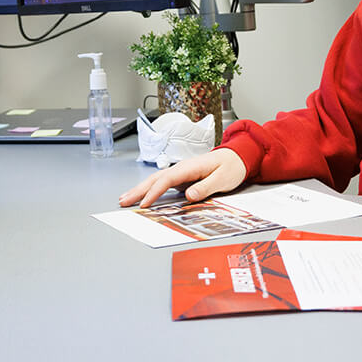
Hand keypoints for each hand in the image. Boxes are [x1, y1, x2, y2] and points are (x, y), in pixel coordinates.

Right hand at [119, 148, 247, 208]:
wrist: (237, 156)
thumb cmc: (231, 167)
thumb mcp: (223, 179)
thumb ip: (206, 187)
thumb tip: (188, 196)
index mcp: (190, 167)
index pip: (167, 180)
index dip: (154, 192)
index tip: (144, 204)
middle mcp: (182, 168)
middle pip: (155, 178)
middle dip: (138, 190)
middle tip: (123, 201)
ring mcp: (180, 172)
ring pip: (155, 180)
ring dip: (140, 189)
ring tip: (125, 198)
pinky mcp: (181, 177)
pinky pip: (161, 183)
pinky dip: (149, 189)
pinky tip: (141, 195)